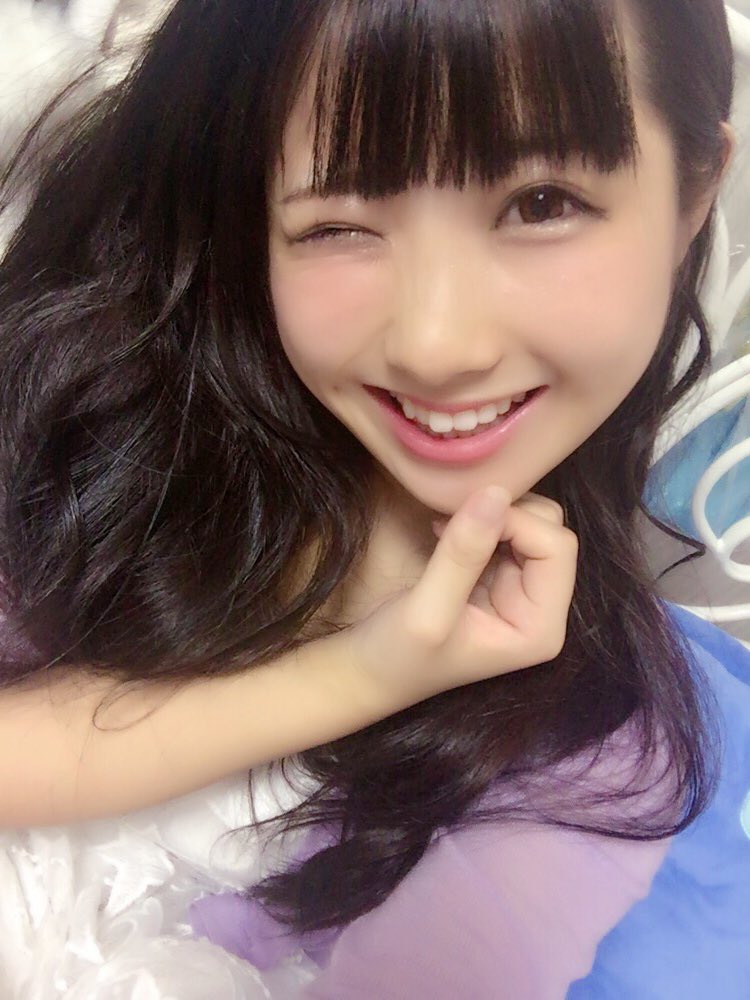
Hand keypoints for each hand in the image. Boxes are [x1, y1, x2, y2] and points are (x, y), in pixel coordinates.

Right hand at [345, 486, 578, 712]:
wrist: (369, 672)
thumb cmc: (397, 655)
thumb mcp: (427, 610)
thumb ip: (463, 554)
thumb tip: (496, 491)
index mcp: (540, 627)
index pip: (556, 548)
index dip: (515, 522)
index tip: (459, 520)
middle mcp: (541, 607)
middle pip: (550, 530)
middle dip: (504, 516)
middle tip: (451, 523)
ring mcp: (521, 590)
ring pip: (531, 523)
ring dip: (489, 515)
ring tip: (445, 529)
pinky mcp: (498, 577)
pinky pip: (506, 529)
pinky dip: (478, 519)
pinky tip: (445, 531)